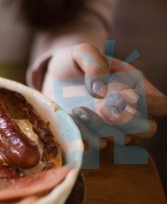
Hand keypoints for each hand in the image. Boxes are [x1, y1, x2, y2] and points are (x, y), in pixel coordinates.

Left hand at [41, 43, 166, 147]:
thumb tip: (100, 89)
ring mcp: (110, 128)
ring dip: (101, 128)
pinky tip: (71, 120)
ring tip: (77, 110)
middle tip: (103, 108)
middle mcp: (128, 111)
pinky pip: (96, 146)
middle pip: (147, 130)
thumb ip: (94, 62)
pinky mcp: (91, 137)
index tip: (125, 95)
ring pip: (121, 139)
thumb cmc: (74, 62)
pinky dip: (85, 136)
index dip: (150, 104)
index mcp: (135, 87)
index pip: (159, 104)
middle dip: (128, 121)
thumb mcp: (82, 53)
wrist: (52, 78)